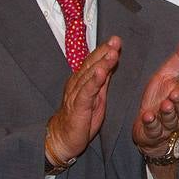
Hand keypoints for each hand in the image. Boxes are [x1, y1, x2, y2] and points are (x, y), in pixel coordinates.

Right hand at [46, 36, 120, 162]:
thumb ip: (101, 81)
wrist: (62, 138)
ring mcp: (76, 94)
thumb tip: (110, 64)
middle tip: (115, 40)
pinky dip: (94, 81)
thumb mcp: (96, 97)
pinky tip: (102, 72)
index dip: (104, 50)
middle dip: (104, 51)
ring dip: (102, 62)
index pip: (93, 62)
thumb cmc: (80, 118)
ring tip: (112, 52)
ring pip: (89, 75)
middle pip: (91, 64)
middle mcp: (77, 84)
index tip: (115, 40)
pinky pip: (87, 91)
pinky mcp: (78, 106)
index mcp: (81, 81)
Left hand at [133, 36, 178, 157]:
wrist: (148, 124)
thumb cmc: (158, 97)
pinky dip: (151, 123)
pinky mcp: (153, 133)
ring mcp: (166, 123)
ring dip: (168, 112)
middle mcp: (178, 111)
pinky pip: (154, 129)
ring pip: (171, 119)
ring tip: (164, 105)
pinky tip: (148, 116)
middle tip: (176, 94)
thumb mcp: (167, 74)